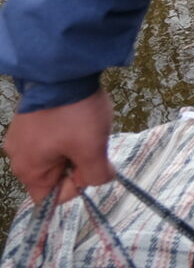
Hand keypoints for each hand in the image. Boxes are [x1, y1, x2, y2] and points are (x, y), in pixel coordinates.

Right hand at [4, 90, 113, 204]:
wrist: (61, 69)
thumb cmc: (74, 113)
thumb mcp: (92, 148)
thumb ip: (97, 174)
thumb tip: (100, 179)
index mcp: (27, 169)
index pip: (50, 198)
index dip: (75, 188)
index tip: (91, 166)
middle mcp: (18, 156)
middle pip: (54, 176)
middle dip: (78, 163)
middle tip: (91, 141)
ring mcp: (22, 135)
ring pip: (56, 154)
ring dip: (76, 145)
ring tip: (85, 124)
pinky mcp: (30, 119)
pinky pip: (52, 137)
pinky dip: (69, 131)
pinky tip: (78, 115)